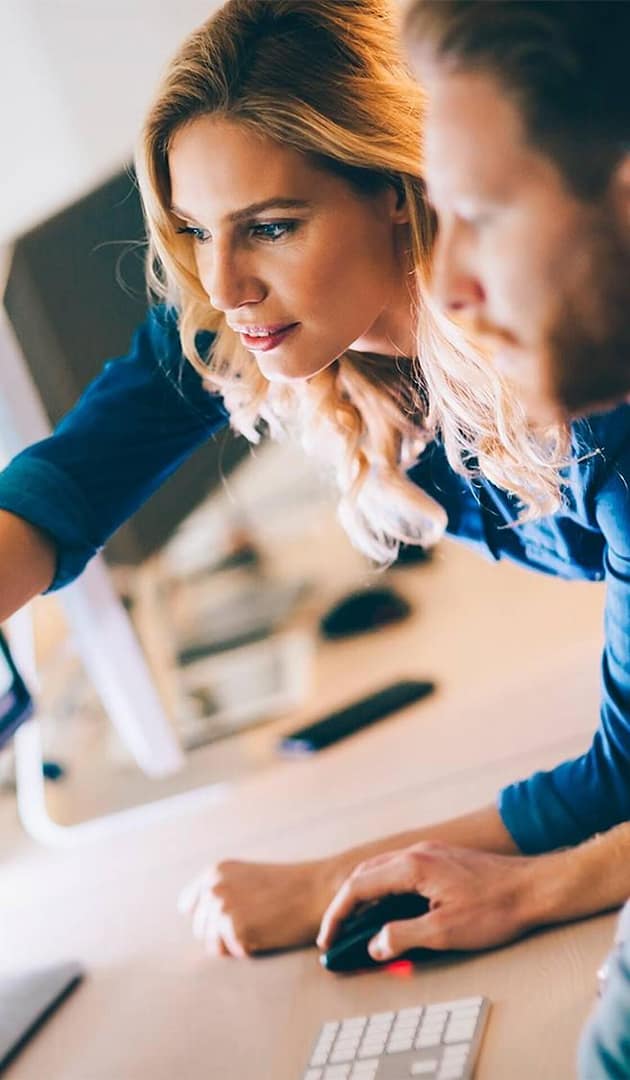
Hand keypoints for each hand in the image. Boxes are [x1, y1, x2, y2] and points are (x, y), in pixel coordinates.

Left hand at [178, 857, 340, 956]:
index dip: (208, 917)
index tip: (231, 917)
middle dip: (223, 933)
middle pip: (201, 929)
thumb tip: (196, 917)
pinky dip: (247, 950)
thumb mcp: (246, 879)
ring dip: (234, 944)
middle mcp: (213, 887)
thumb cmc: (287, 889)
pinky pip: (230, 953)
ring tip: (261, 926)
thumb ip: (221, 891)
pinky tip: (266, 933)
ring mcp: (222, 907)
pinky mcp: (234, 928)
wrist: (317, 890)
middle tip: (256, 921)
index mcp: (214, 872)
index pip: (189, 906)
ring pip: (212, 945)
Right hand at [317, 841, 537, 962]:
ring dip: (365, 897)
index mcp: (412, 866)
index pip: (359, 886)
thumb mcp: (444, 932)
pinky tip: (390, 910)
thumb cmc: (494, 909)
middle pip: (366, 874)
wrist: (535, 888)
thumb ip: (403, 937)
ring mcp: (430, 853)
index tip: (328, 939)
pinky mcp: (442, 860)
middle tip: (336, 935)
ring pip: (383, 871)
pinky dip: (385, 891)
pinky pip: (401, 872)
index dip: (338, 914)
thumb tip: (375, 945)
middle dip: (346, 905)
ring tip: (357, 926)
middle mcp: (417, 853)